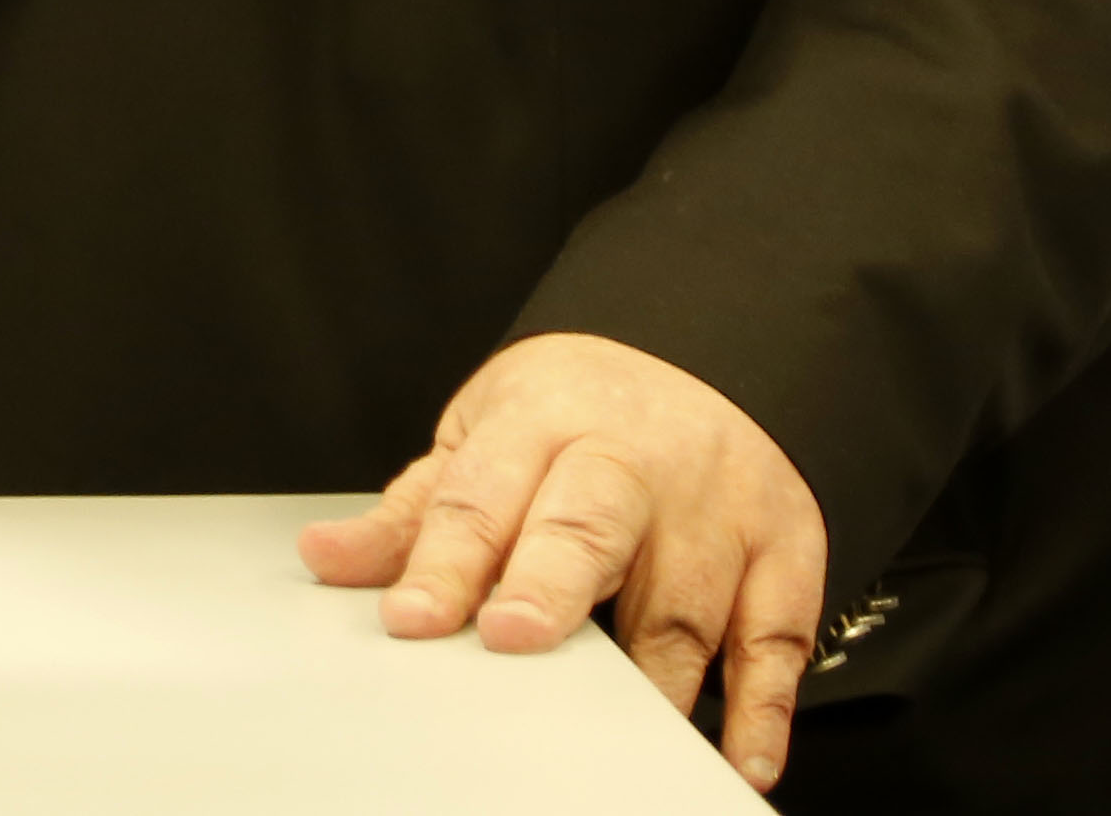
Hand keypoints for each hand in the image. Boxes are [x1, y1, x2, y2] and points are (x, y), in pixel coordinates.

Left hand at [300, 334, 827, 795]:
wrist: (705, 353)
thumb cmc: (577, 418)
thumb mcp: (484, 440)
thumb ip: (416, 515)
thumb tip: (324, 561)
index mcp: (543, 421)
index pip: (484, 496)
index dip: (447, 561)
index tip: (412, 618)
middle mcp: (636, 457)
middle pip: (591, 523)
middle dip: (551, 582)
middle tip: (513, 638)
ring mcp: (719, 503)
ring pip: (682, 602)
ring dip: (649, 678)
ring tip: (612, 741)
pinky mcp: (786, 546)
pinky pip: (778, 636)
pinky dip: (763, 705)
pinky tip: (739, 758)